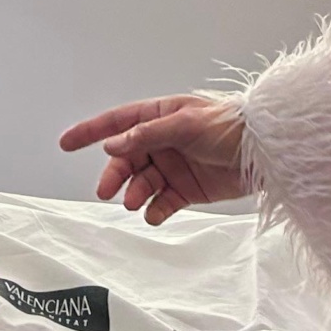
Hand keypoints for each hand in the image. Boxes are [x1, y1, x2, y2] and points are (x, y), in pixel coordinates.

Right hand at [57, 93, 248, 223]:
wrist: (266, 152)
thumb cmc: (229, 126)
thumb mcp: (186, 125)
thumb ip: (147, 135)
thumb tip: (112, 144)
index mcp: (160, 117)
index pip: (117, 123)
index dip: (90, 132)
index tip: (65, 143)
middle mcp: (163, 141)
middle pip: (126, 158)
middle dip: (114, 174)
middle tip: (106, 191)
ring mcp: (174, 166)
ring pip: (142, 182)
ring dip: (134, 193)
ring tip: (135, 203)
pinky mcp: (188, 189)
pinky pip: (163, 202)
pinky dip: (155, 210)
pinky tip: (154, 214)